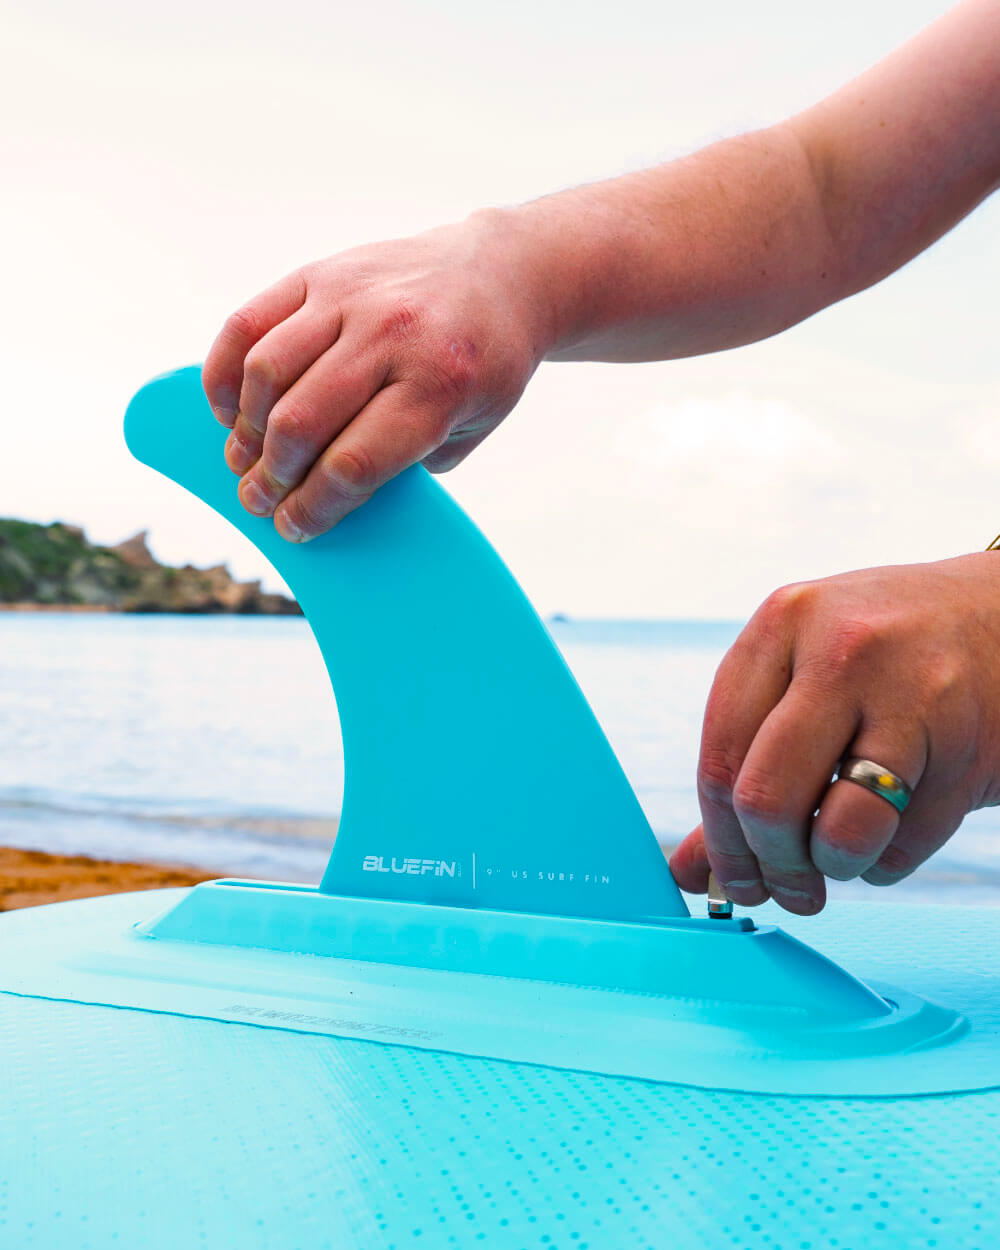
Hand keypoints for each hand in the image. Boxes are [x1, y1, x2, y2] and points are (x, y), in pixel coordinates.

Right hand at [202, 212, 547, 539]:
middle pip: (301, 423)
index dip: (313, 506)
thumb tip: (322, 496)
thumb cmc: (484, 364)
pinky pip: (247, 323)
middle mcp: (392, 336)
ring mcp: (351, 298)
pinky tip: (228, 407)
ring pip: (266, 373)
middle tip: (259, 500)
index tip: (292, 526)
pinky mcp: (319, 273)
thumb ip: (405, 462)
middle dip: (272, 477)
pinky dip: (224, 372)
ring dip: (244, 430)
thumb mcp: (471, 426)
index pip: (355, 463)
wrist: (501, 273)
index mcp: (440, 385)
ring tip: (244, 459)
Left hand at [669, 554, 999, 913]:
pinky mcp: (969, 747)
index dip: (719, 837)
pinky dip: (886, 861)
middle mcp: (841, 650)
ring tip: (842, 852)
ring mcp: (911, 695)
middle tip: (787, 889)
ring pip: (837, 833)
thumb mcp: (805, 674)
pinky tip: (894, 827)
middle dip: (770, 866)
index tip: (731, 877)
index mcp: (783, 624)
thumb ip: (742, 763)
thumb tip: (687, 870)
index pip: (720, 755)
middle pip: (766, 799)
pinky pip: (903, 846)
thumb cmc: (887, 652)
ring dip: (833, 867)